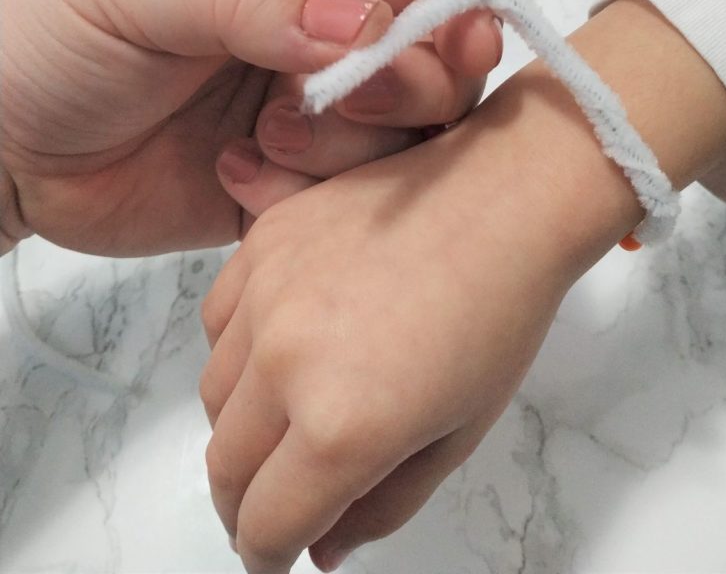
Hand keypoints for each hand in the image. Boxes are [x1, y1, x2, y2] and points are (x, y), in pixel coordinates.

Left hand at [0, 0, 500, 255]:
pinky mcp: (289, 186)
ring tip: (258, 146)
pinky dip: (311, 203)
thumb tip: (370, 25)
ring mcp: (310, 114)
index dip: (464, 1)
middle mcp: (321, 35)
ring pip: (404, 141)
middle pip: (437, 63)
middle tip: (314, 107)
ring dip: (350, 152)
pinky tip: (237, 184)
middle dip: (404, 92)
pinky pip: (350, 205)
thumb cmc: (49, 30)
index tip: (460, 51)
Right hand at [199, 0, 725, 571]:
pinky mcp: (262, 241)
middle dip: (246, 502)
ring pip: (212, 394)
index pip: (266, 525)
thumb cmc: (497, 318)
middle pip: (224, 467)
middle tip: (279, 500)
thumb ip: (380, 507)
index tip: (278, 552)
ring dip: (240, 425)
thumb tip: (320, 549)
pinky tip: (279, 346)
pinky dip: (235, 350)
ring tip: (288, 417)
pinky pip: (217, 319)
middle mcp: (287, 362)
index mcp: (343, 426)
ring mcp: (267, 293)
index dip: (269, 554)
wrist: (499, 201)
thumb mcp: (454, 436)